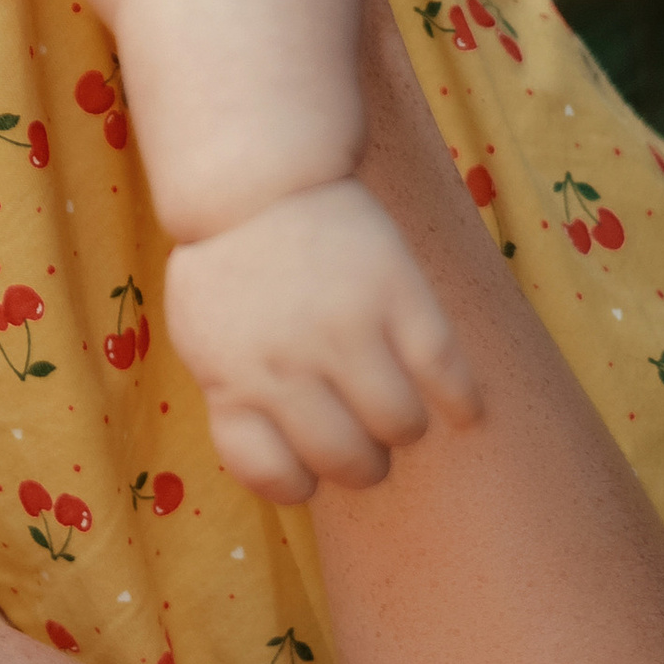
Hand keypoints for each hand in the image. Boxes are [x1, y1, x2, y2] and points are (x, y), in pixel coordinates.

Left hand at [164, 178, 481, 499]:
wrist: (254, 181)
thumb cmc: (227, 269)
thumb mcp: (199, 338)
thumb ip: (234, 399)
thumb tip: (285, 470)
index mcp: (231, 380)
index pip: (275, 476)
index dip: (297, 482)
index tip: (304, 465)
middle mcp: (286, 364)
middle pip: (350, 463)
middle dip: (361, 463)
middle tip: (361, 439)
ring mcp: (344, 329)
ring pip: (403, 427)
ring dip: (403, 429)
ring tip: (393, 407)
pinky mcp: (398, 296)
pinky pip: (449, 378)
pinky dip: (463, 404)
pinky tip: (459, 406)